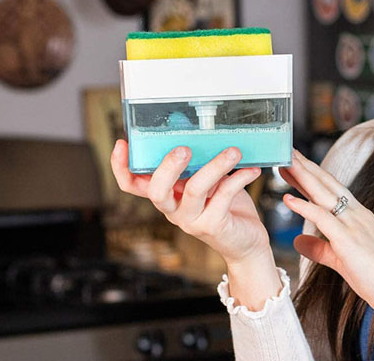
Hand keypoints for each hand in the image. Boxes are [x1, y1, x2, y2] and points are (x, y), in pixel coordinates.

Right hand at [110, 140, 267, 264]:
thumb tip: (201, 132)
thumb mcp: (210, 181)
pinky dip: (239, 179)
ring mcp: (191, 220)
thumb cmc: (227, 206)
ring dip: (215, 166)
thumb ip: (201, 163)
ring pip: (195, 189)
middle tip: (184, 148)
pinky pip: (224, 196)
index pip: (133, 185)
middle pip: (157, 190)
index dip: (121, 168)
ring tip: (233, 152)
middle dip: (167, 167)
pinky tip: (252, 170)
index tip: (122, 143)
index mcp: (168, 195)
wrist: (247, 241)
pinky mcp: (213, 226)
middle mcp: (174, 210)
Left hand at [278, 149, 373, 336]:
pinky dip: (304, 206)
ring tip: (284, 162)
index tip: (294, 163)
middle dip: (305, 165)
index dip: (311, 174)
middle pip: (326, 183)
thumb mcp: (341, 259)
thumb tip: (298, 241)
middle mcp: (357, 214)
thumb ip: (320, 248)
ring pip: (323, 193)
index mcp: (358, 216)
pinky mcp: (348, 240)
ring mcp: (354, 224)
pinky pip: (322, 218)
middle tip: (285, 150)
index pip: (331, 189)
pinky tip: (288, 198)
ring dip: (302, 175)